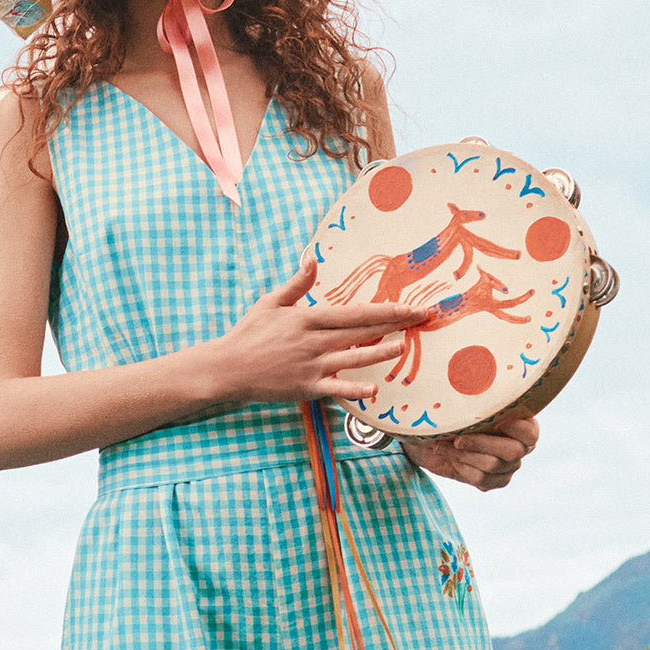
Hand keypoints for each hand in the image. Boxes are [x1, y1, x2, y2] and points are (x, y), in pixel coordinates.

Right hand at [213, 258, 428, 403]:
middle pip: (362, 331)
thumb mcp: (270, 303)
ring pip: (354, 357)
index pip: (355, 312)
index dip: (386, 310)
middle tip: (422, 318)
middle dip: (395, 324)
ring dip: (381, 351)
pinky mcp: (307, 387)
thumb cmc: (249, 333)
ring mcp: (312, 365)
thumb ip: (296, 284)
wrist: (228, 367)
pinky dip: (355, 389)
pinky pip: (337, 389)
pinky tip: (374, 389)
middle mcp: (314, 340)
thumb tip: (312, 260)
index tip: (410, 306)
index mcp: (308, 318)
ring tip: (403, 345)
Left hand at [405, 416, 538, 490]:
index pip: (529, 432)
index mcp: (521, 423)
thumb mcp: (461, 406)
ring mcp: (510, 466)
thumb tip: (471, 391)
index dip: (513, 428)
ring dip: (462, 454)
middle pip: (512, 451)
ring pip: (492, 465)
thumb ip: (474, 404)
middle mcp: (521, 447)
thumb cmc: (450, 416)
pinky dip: (461, 466)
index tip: (491, 422)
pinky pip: (481, 479)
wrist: (432, 438)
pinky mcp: (495, 481)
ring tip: (442, 445)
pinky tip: (450, 457)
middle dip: (480, 443)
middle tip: (456, 439)